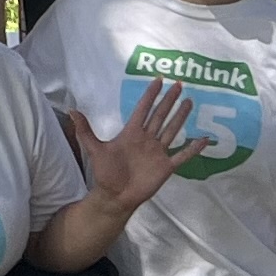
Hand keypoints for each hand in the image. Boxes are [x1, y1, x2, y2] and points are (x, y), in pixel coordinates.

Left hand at [64, 79, 197, 214]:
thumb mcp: (94, 149)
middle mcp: (147, 139)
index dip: (150, 94)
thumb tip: (71, 110)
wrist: (115, 196)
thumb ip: (85, 130)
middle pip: (160, 115)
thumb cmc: (105, 173)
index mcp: (132, 132)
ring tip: (189, 102)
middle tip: (180, 84)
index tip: (158, 79)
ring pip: (172, 130)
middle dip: (169, 100)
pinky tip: (204, 139)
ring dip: (181, 117)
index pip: (143, 109)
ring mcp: (158, 152)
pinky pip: (183, 155)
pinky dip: (194, 148)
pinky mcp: (166, 166)